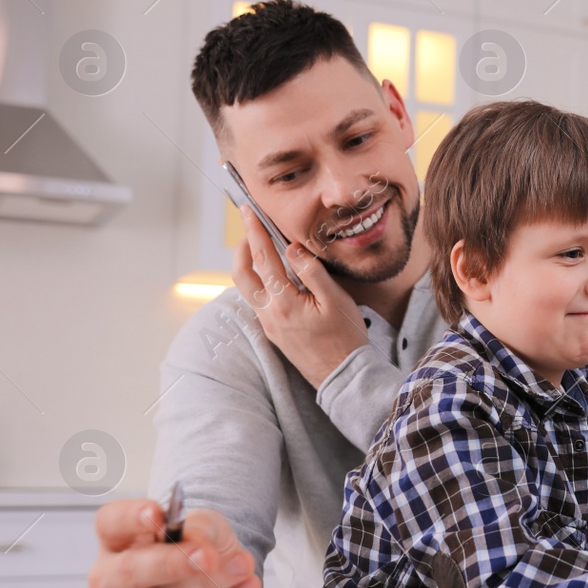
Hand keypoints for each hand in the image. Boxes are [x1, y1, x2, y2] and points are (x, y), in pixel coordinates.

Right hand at [88, 498, 261, 587]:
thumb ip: (198, 528)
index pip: (111, 523)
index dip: (131, 518)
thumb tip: (195, 542)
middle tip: (209, 555)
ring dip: (207, 585)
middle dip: (173, 563)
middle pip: (130, 570)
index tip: (158, 515)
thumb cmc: (199, 548)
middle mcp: (109, 578)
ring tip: (244, 567)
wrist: (215, 585)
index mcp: (116, 539)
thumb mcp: (206, 526)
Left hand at [232, 207, 368, 387]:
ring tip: (260, 247)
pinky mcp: (273, 332)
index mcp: (284, 302)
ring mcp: (269, 325)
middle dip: (242, 247)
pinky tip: (273, 276)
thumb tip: (293, 248)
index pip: (263, 258)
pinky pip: (257, 300)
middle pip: (242, 273)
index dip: (255, 231)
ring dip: (248, 264)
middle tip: (249, 226)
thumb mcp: (336, 300)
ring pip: (247, 288)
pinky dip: (259, 281)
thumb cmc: (345, 338)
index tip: (249, 211)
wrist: (343, 376)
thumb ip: (312, 271)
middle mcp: (269, 313)